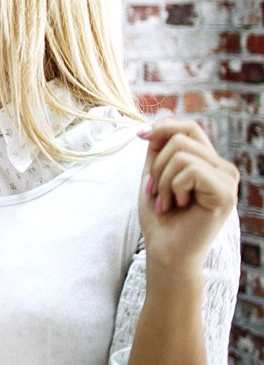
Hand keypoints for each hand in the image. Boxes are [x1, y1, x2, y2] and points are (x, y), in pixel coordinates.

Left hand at [138, 118, 238, 272]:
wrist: (164, 250)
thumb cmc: (160, 217)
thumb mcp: (155, 174)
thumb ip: (160, 148)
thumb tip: (163, 117)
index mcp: (209, 163)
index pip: (189, 128)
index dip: (162, 128)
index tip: (139, 137)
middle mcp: (223, 168)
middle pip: (181, 138)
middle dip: (157, 164)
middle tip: (156, 191)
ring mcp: (227, 180)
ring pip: (181, 154)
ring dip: (163, 180)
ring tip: (168, 202)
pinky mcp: (225, 193)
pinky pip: (189, 170)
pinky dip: (173, 187)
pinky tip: (178, 205)